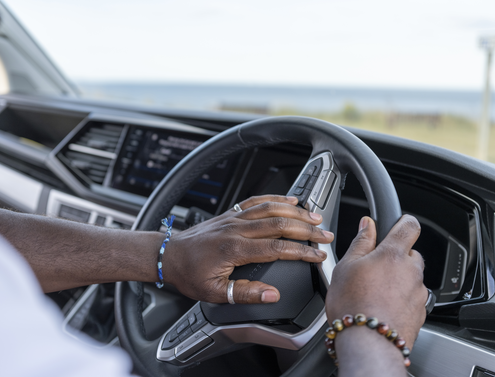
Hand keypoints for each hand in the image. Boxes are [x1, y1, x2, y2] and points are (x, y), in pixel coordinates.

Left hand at [163, 195, 333, 303]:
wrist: (168, 255)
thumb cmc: (189, 274)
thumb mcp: (214, 292)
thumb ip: (245, 293)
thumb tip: (271, 295)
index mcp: (235, 249)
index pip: (277, 247)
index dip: (301, 251)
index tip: (317, 256)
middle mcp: (237, 229)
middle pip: (280, 223)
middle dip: (307, 229)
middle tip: (325, 235)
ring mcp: (234, 218)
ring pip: (271, 208)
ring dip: (296, 211)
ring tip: (315, 216)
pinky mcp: (231, 214)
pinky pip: (257, 201)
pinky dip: (276, 198)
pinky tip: (289, 200)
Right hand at [325, 215, 426, 348]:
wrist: (369, 344)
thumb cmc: (353, 305)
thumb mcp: (346, 267)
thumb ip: (361, 242)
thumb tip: (367, 224)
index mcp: (393, 254)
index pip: (409, 226)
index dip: (403, 222)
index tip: (396, 226)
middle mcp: (412, 271)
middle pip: (410, 254)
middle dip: (396, 258)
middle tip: (373, 270)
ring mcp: (419, 293)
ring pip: (411, 278)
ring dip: (398, 280)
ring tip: (374, 294)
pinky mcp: (421, 312)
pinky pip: (413, 298)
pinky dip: (401, 300)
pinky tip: (382, 308)